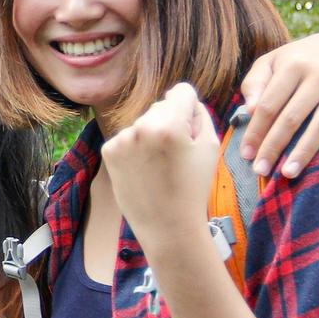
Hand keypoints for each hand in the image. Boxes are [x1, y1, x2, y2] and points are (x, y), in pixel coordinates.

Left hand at [104, 84, 219, 242]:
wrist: (166, 226)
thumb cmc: (192, 188)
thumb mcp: (209, 147)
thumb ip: (200, 115)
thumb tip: (186, 99)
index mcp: (169, 125)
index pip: (181, 91)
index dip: (189, 106)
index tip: (189, 124)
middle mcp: (141, 127)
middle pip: (161, 106)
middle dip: (170, 122)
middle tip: (176, 154)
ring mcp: (122, 139)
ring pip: (143, 122)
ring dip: (151, 135)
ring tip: (159, 165)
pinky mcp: (109, 151)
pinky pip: (128, 137)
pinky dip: (135, 148)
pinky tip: (144, 169)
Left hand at [238, 34, 318, 177]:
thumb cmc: (296, 61)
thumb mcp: (271, 62)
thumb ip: (254, 83)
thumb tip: (249, 110)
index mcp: (294, 64)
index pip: (269, 104)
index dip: (256, 131)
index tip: (246, 154)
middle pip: (292, 117)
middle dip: (273, 147)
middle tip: (260, 171)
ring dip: (304, 152)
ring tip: (288, 174)